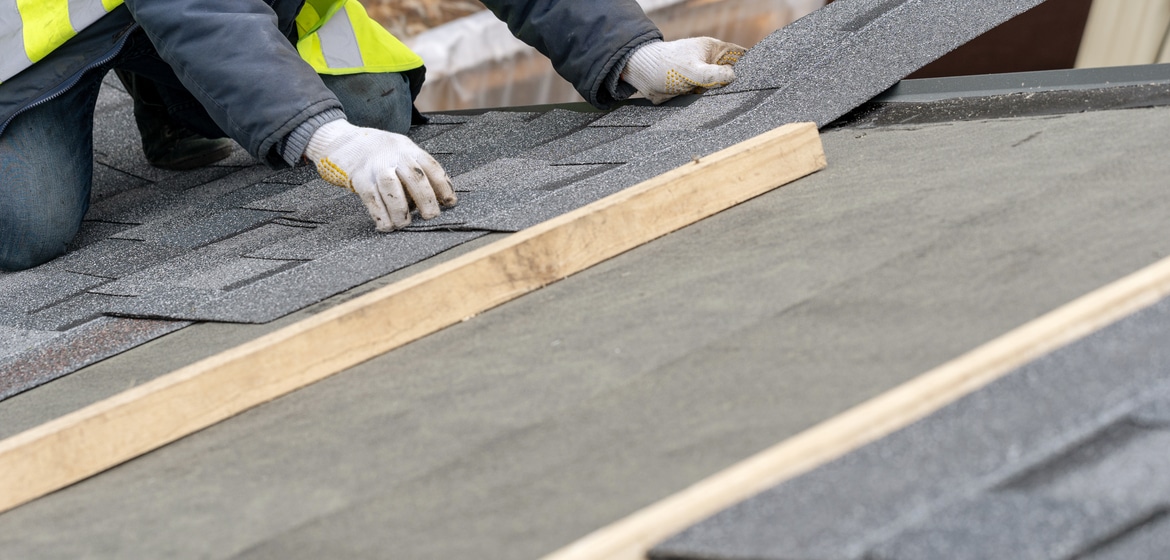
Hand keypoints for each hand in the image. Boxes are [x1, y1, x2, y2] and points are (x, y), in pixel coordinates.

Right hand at [305, 120, 456, 230]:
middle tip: (431, 216)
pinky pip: (371, 198)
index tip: (451, 202)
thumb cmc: (374, 151)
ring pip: (392, 188)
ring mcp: (374, 165)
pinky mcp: (357, 176)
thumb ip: (414, 168)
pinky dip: (380, 214)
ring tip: (405, 224)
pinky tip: (386, 225)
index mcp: (407, 148)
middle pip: (415, 177)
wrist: (339, 140)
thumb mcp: (398, 150)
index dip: (443, 185)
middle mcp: (393, 154)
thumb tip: (436, 197)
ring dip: (401, 209)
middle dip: (426, 199)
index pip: (431, 166)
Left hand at [620, 38, 746, 103]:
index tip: (758, 81)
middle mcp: (711, 63)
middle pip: (733, 76)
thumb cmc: (665, 65)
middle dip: (738, 86)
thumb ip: (713, 75)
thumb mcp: (692, 70)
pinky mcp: (695, 91)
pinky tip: (719, 113)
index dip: (750, 67)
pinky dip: (712, 105)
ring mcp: (704, 77)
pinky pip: (709, 99)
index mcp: (714, 51)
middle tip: (748, 100)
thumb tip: (734, 77)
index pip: (739, 56)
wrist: (642, 75)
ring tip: (736, 109)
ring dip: (725, 98)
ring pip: (721, 90)